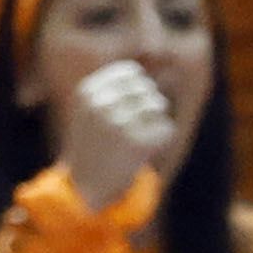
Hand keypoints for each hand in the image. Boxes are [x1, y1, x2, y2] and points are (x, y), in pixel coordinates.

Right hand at [61, 60, 179, 212]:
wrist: (86, 185)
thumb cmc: (93, 144)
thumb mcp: (92, 109)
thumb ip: (115, 89)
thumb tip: (149, 67)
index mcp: (88, 91)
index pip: (131, 71)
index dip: (140, 84)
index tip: (136, 100)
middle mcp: (102, 103)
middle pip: (146, 86)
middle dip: (150, 101)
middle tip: (140, 121)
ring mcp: (119, 123)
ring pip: (157, 105)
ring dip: (155, 118)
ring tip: (141, 134)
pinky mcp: (138, 144)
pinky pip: (166, 128)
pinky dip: (162, 138)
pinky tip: (146, 150)